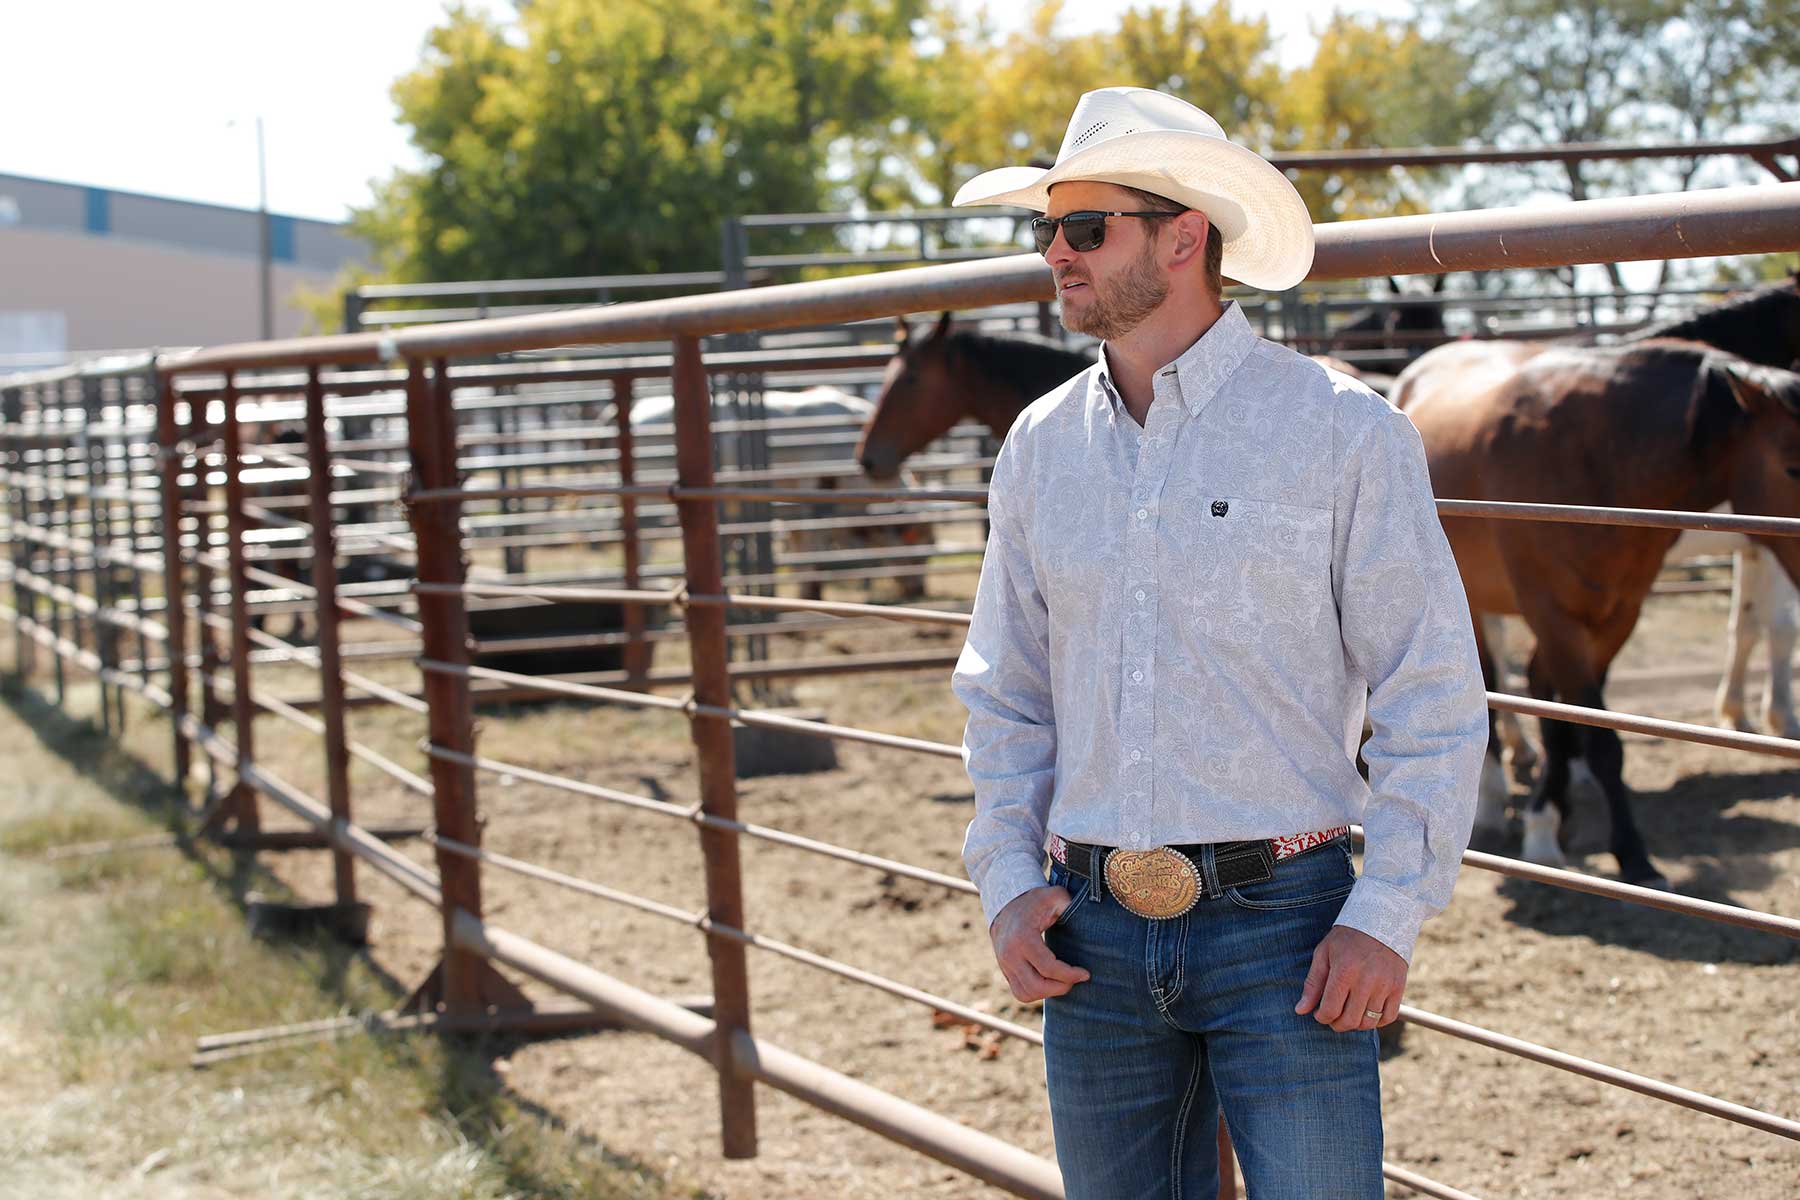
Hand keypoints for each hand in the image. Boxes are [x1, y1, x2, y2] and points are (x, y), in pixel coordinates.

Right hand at [988, 886, 1090, 1002]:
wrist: (1005, 904)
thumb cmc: (1034, 901)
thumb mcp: (1052, 896)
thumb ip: (1068, 904)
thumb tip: (1085, 917)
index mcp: (1023, 938)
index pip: (1048, 968)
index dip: (1070, 975)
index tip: (1085, 974)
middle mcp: (1010, 954)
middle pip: (1037, 986)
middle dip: (1061, 987)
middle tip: (1075, 979)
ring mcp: (1005, 964)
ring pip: (1026, 993)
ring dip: (1048, 993)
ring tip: (1063, 981)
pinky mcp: (1004, 970)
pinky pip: (1019, 992)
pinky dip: (1036, 993)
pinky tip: (1050, 982)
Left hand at [1295, 925, 1406, 1031]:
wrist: (1381, 921)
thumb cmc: (1347, 938)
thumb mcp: (1323, 954)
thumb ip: (1313, 983)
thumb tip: (1300, 1010)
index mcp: (1344, 971)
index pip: (1330, 1009)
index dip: (1321, 1017)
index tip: (1319, 1013)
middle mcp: (1366, 981)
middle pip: (1350, 1020)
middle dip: (1336, 1024)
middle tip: (1332, 1018)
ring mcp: (1384, 985)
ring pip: (1369, 1022)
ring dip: (1355, 1024)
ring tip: (1348, 1014)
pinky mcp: (1398, 987)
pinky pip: (1388, 1017)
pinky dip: (1376, 1021)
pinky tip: (1366, 1012)